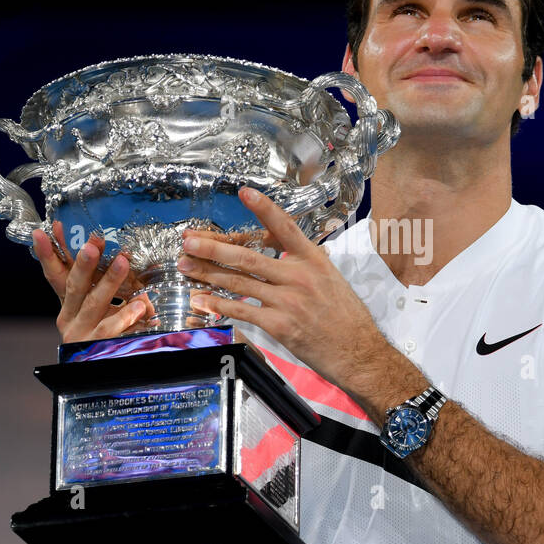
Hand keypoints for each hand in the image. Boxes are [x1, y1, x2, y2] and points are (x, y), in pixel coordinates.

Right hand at [32, 221, 155, 343]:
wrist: (103, 372)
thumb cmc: (107, 335)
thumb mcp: (103, 307)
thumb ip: (108, 286)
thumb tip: (121, 255)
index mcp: (68, 305)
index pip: (55, 275)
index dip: (49, 254)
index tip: (45, 230)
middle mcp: (70, 318)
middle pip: (74, 286)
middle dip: (83, 263)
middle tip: (93, 243)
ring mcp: (82, 334)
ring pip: (94, 304)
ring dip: (108, 281)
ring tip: (122, 262)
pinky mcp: (97, 348)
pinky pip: (111, 329)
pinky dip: (125, 315)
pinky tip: (138, 305)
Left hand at [176, 187, 388, 388]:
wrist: (358, 351)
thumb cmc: (346, 317)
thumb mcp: (331, 278)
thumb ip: (305, 263)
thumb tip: (283, 251)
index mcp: (313, 260)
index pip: (285, 227)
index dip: (264, 208)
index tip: (244, 193)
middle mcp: (298, 276)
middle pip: (247, 257)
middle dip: (212, 247)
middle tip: (188, 240)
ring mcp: (287, 301)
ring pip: (238, 282)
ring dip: (207, 273)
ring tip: (185, 264)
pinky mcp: (279, 325)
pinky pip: (241, 310)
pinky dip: (217, 303)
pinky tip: (201, 298)